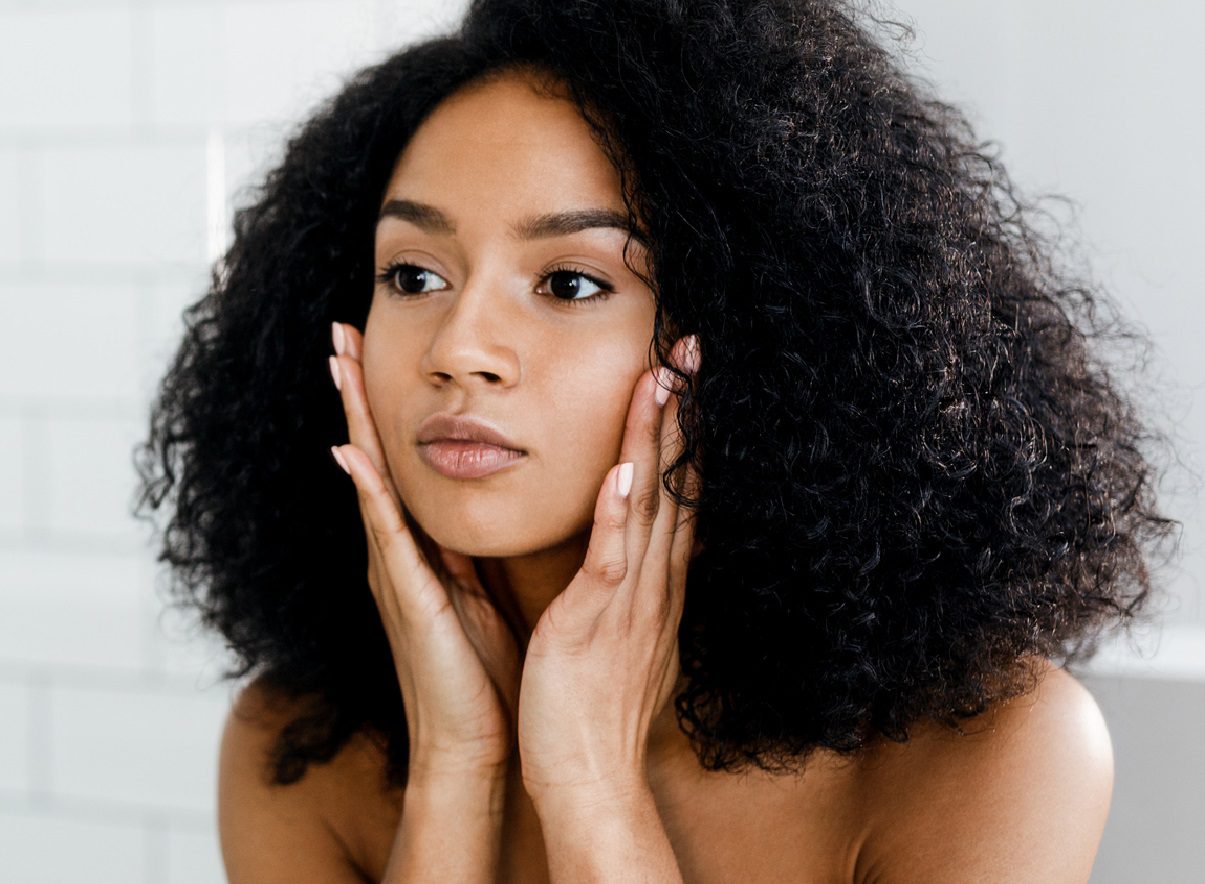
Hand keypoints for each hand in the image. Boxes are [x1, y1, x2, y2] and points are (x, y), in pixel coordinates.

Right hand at [328, 321, 520, 777]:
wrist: (474, 743)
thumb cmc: (483, 670)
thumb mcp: (480, 590)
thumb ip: (470, 546)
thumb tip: (483, 500)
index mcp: (418, 548)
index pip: (397, 462)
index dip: (382, 406)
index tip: (371, 348)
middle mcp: (396, 552)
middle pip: (372, 457)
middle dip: (355, 394)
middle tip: (338, 331)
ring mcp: (394, 573)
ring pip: (371, 481)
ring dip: (353, 422)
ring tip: (337, 364)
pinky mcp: (408, 599)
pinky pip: (386, 537)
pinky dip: (368, 495)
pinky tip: (350, 455)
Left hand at [517, 334, 700, 803]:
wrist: (588, 775)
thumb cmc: (593, 706)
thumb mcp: (621, 635)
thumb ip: (627, 586)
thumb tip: (634, 551)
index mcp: (653, 583)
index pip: (675, 493)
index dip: (682, 433)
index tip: (685, 378)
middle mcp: (652, 582)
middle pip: (672, 483)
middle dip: (681, 414)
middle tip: (688, 350)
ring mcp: (629, 600)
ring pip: (648, 505)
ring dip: (654, 440)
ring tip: (663, 378)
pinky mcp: (595, 622)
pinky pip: (612, 559)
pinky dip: (621, 514)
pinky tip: (624, 469)